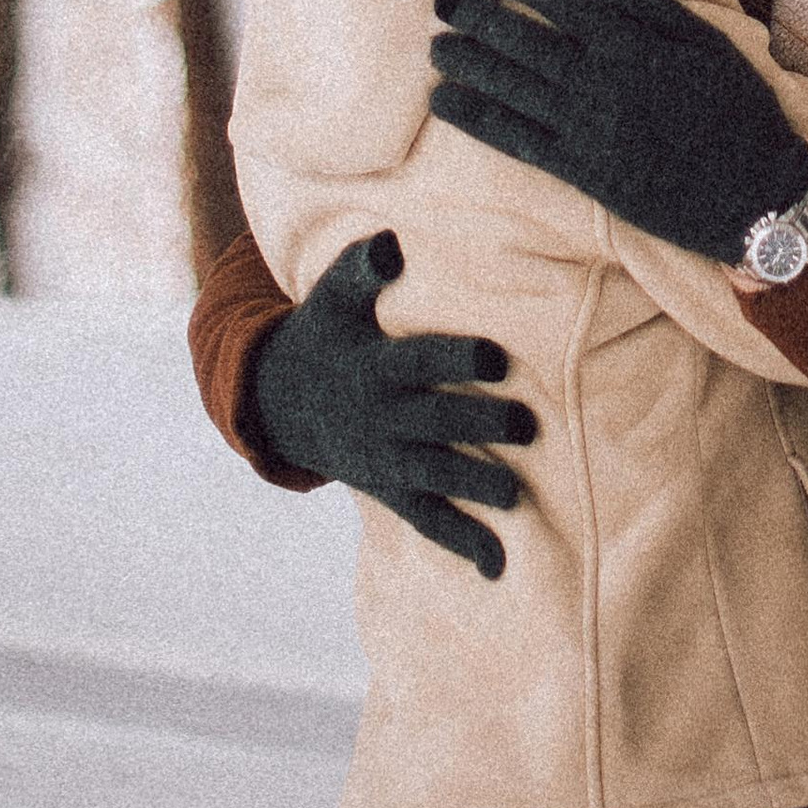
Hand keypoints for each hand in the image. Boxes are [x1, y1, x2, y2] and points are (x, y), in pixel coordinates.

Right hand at [245, 231, 534, 578]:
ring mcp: (383, 459)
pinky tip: (498, 565)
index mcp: (372, 366)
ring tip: (516, 496)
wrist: (279, 400)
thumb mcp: (333, 295)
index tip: (497, 356)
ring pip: (432, 476)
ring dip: (474, 486)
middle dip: (479, 425)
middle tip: (528, 425)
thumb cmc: (325, 332)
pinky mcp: (389, 489)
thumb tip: (390, 243)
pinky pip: (424, 520)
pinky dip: (461, 542)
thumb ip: (361, 265)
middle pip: (433, 422)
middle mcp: (379, 417)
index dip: (455, 360)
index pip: (417, 362)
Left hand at [429, 0, 807, 266]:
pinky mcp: (582, 173)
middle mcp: (604, 84)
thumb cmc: (738, 111)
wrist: (753, 194)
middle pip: (527, 43)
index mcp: (635, 46)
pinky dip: (478, 120)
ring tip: (435, 45)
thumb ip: (653, 4)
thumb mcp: (709, 43)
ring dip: (469, 65)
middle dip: (480, 17)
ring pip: (514, 89)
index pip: (564, 1)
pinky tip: (447, 103)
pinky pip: (518, 141)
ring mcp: (589, 130)